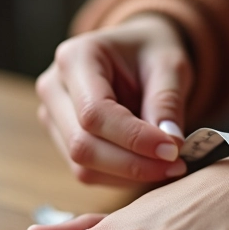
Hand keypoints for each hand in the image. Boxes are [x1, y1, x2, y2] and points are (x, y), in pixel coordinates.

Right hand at [36, 14, 193, 185]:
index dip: (134, 138)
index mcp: (75, 58)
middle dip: (132, 164)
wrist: (137, 52)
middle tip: (176, 164)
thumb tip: (171, 144)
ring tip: (169, 165)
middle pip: (82, 145)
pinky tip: (150, 165)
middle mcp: (54, 87)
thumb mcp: (169, 65)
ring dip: (128, 175)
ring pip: (83, 166)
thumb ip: (167, 102)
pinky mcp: (62, 139)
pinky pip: (88, 172)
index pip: (95, 112)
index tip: (172, 150)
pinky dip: (122, 177)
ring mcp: (52, 116)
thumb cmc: (151, 53)